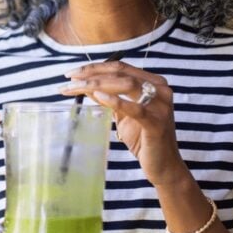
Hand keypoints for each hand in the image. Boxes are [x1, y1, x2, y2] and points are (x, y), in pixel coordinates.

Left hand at [60, 61, 188, 186]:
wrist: (163, 166)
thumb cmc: (142, 138)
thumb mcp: (122, 113)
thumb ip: (108, 96)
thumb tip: (85, 85)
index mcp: (153, 82)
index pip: (120, 67)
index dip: (95, 67)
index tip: (73, 73)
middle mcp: (160, 89)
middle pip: (120, 73)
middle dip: (91, 74)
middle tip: (69, 79)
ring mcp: (161, 105)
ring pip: (126, 85)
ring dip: (97, 84)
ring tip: (76, 88)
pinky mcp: (157, 123)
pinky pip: (135, 108)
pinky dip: (115, 100)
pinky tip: (98, 96)